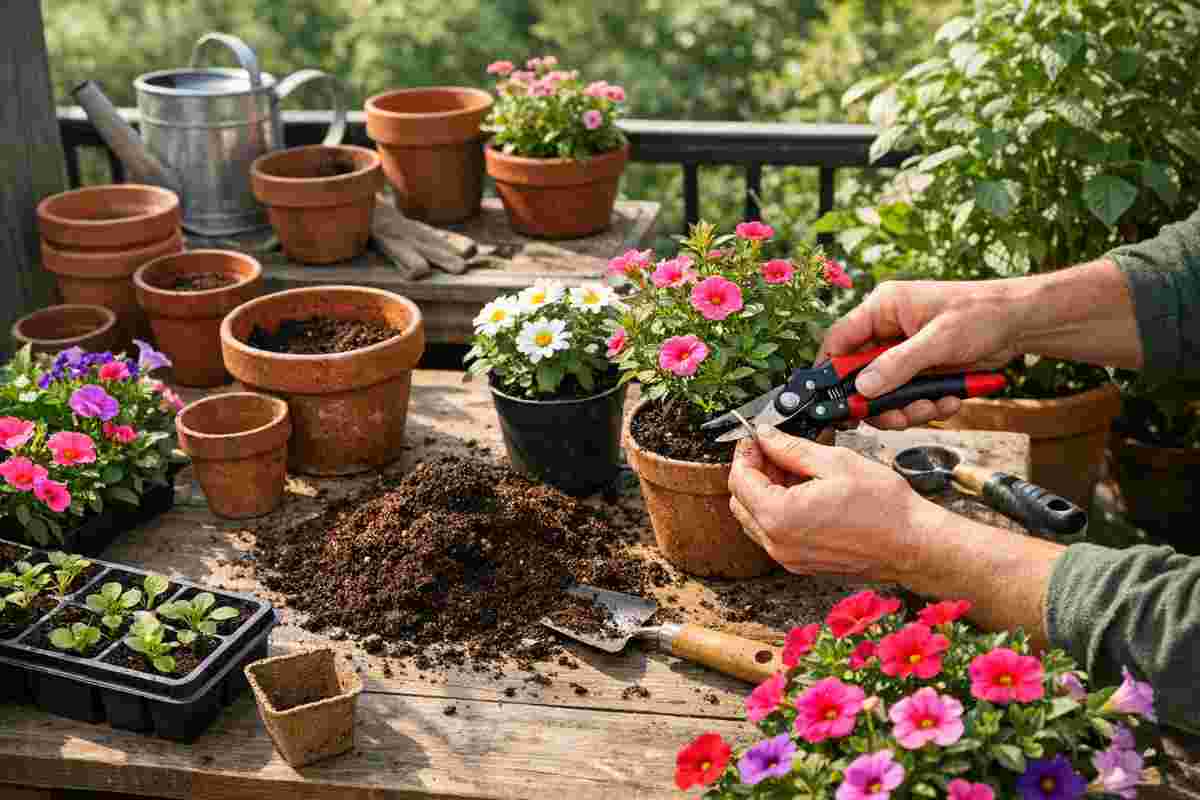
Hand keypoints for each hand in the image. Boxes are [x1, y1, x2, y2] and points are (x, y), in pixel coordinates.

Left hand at [727, 426, 947, 580]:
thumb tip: (766, 436)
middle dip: (753, 471)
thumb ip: (791, 448)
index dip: (745, 453)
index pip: (739, 480)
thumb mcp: (835, 462)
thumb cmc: (883, 507)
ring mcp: (788, 558)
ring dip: (764, 491)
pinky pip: (773, 534)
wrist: (913, 545)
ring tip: (795, 470)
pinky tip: (803, 492)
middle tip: (776, 450)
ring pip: (755, 518)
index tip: (757, 438)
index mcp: (780, 517)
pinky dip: (778, 510)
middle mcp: (778, 544)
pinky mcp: (800, 564)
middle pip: (741, 501)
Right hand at [821, 279, 1022, 428]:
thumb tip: (862, 388)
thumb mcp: (939, 340)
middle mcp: (887, 331)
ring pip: (884, 392)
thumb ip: (898, 365)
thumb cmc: (982, 314)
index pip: (839, 339)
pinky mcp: (919, 370)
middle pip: (860, 375)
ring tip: (933, 407)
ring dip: (905, 408)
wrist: (1020, 323)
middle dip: (877, 401)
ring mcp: (903, 353)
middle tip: (894, 417)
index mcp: (883, 308)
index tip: (832, 400)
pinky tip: (948, 401)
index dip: (830, 371)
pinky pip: (907, 397)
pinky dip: (925, 406)